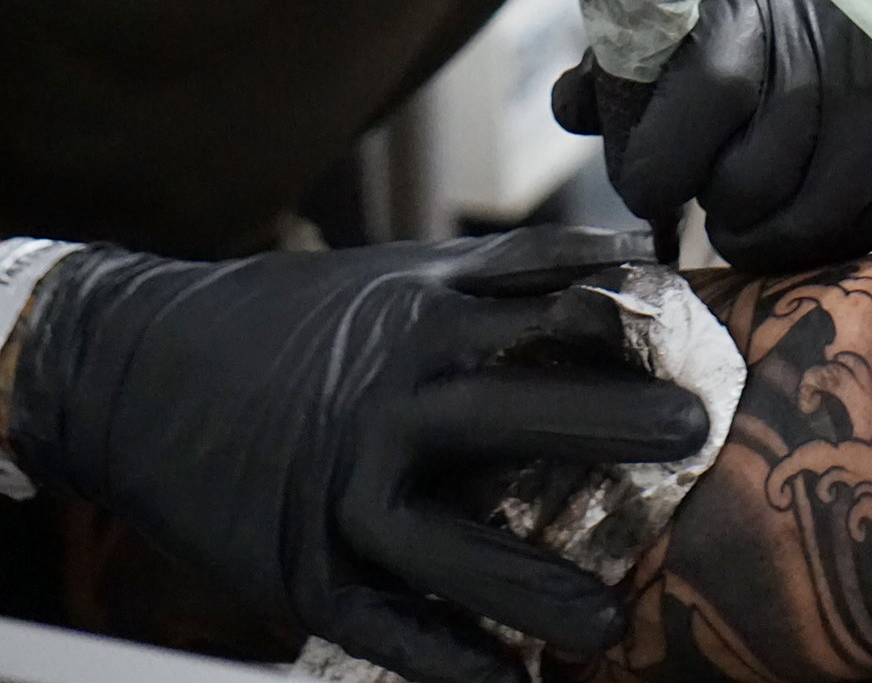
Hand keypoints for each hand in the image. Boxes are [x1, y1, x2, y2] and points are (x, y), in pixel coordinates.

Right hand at [10, 226, 707, 682]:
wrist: (138, 367)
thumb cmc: (290, 320)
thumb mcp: (395, 278)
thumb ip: (506, 276)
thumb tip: (626, 260)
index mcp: (419, 313)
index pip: (541, 308)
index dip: (624, 319)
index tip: (702, 332)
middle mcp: (387, 393)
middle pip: (511, 410)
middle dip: (606, 422)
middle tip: (694, 433)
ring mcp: (341, 483)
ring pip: (447, 543)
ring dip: (533, 584)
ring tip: (612, 623)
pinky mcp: (299, 564)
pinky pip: (382, 622)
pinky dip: (444, 656)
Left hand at [554, 0, 871, 269]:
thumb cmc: (832, 2)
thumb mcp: (740, 0)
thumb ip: (648, 56)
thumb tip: (571, 104)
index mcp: (763, 2)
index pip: (692, 105)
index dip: (654, 159)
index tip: (649, 170)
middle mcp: (827, 57)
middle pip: (737, 182)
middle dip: (707, 198)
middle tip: (708, 183)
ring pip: (788, 227)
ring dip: (754, 230)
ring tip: (753, 197)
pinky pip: (846, 241)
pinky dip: (813, 242)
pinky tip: (807, 206)